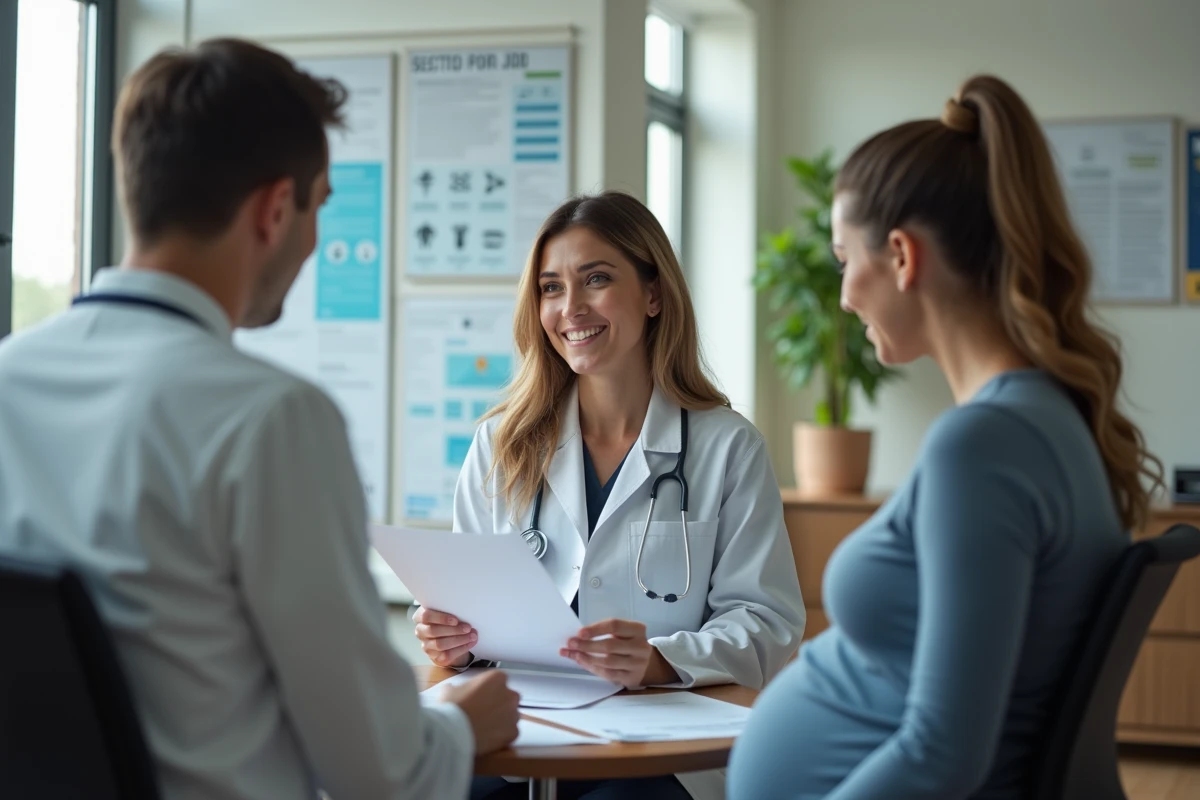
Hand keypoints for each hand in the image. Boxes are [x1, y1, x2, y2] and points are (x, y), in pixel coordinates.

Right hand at [413, 606, 476, 667]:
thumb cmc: (448, 621)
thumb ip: (450, 610)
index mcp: (420, 617)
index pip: (426, 616)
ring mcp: (426, 646)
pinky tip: (470, 643)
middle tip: (468, 627)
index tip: (455, 620)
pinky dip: (461, 648)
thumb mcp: (447, 612)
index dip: (441, 618)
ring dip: (459, 640)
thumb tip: (465, 612)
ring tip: (472, 635)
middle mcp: (420, 631)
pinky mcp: (435, 657)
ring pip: (440, 644)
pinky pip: (447, 654)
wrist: (449, 638)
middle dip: (453, 630)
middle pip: (433, 631)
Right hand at [440, 670, 519, 754]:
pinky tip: (487, 737)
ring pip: (511, 716)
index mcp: (497, 678)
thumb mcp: (450, 690)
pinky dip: (502, 735)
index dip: (488, 689)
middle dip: (498, 704)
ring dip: (501, 720)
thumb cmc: (452, 708)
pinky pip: (510, 732)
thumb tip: (455, 690)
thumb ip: (460, 687)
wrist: (453, 732)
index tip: (480, 696)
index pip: (498, 680)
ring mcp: (513, 714)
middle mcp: (510, 694)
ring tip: (484, 727)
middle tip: (482, 712)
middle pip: (508, 697)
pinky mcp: (513, 732)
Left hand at [560, 618, 678, 687]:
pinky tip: (583, 663)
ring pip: (608, 662)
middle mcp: (641, 646)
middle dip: (587, 645)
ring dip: (587, 658)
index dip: (596, 629)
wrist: (647, 664)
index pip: (615, 625)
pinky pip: (609, 674)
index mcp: (638, 629)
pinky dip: (593, 668)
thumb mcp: (622, 633)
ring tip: (574, 654)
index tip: (579, 632)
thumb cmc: (628, 643)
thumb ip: (604, 632)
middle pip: (610, 645)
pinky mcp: (632, 678)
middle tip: (571, 643)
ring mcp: (638, 664)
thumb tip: (578, 637)